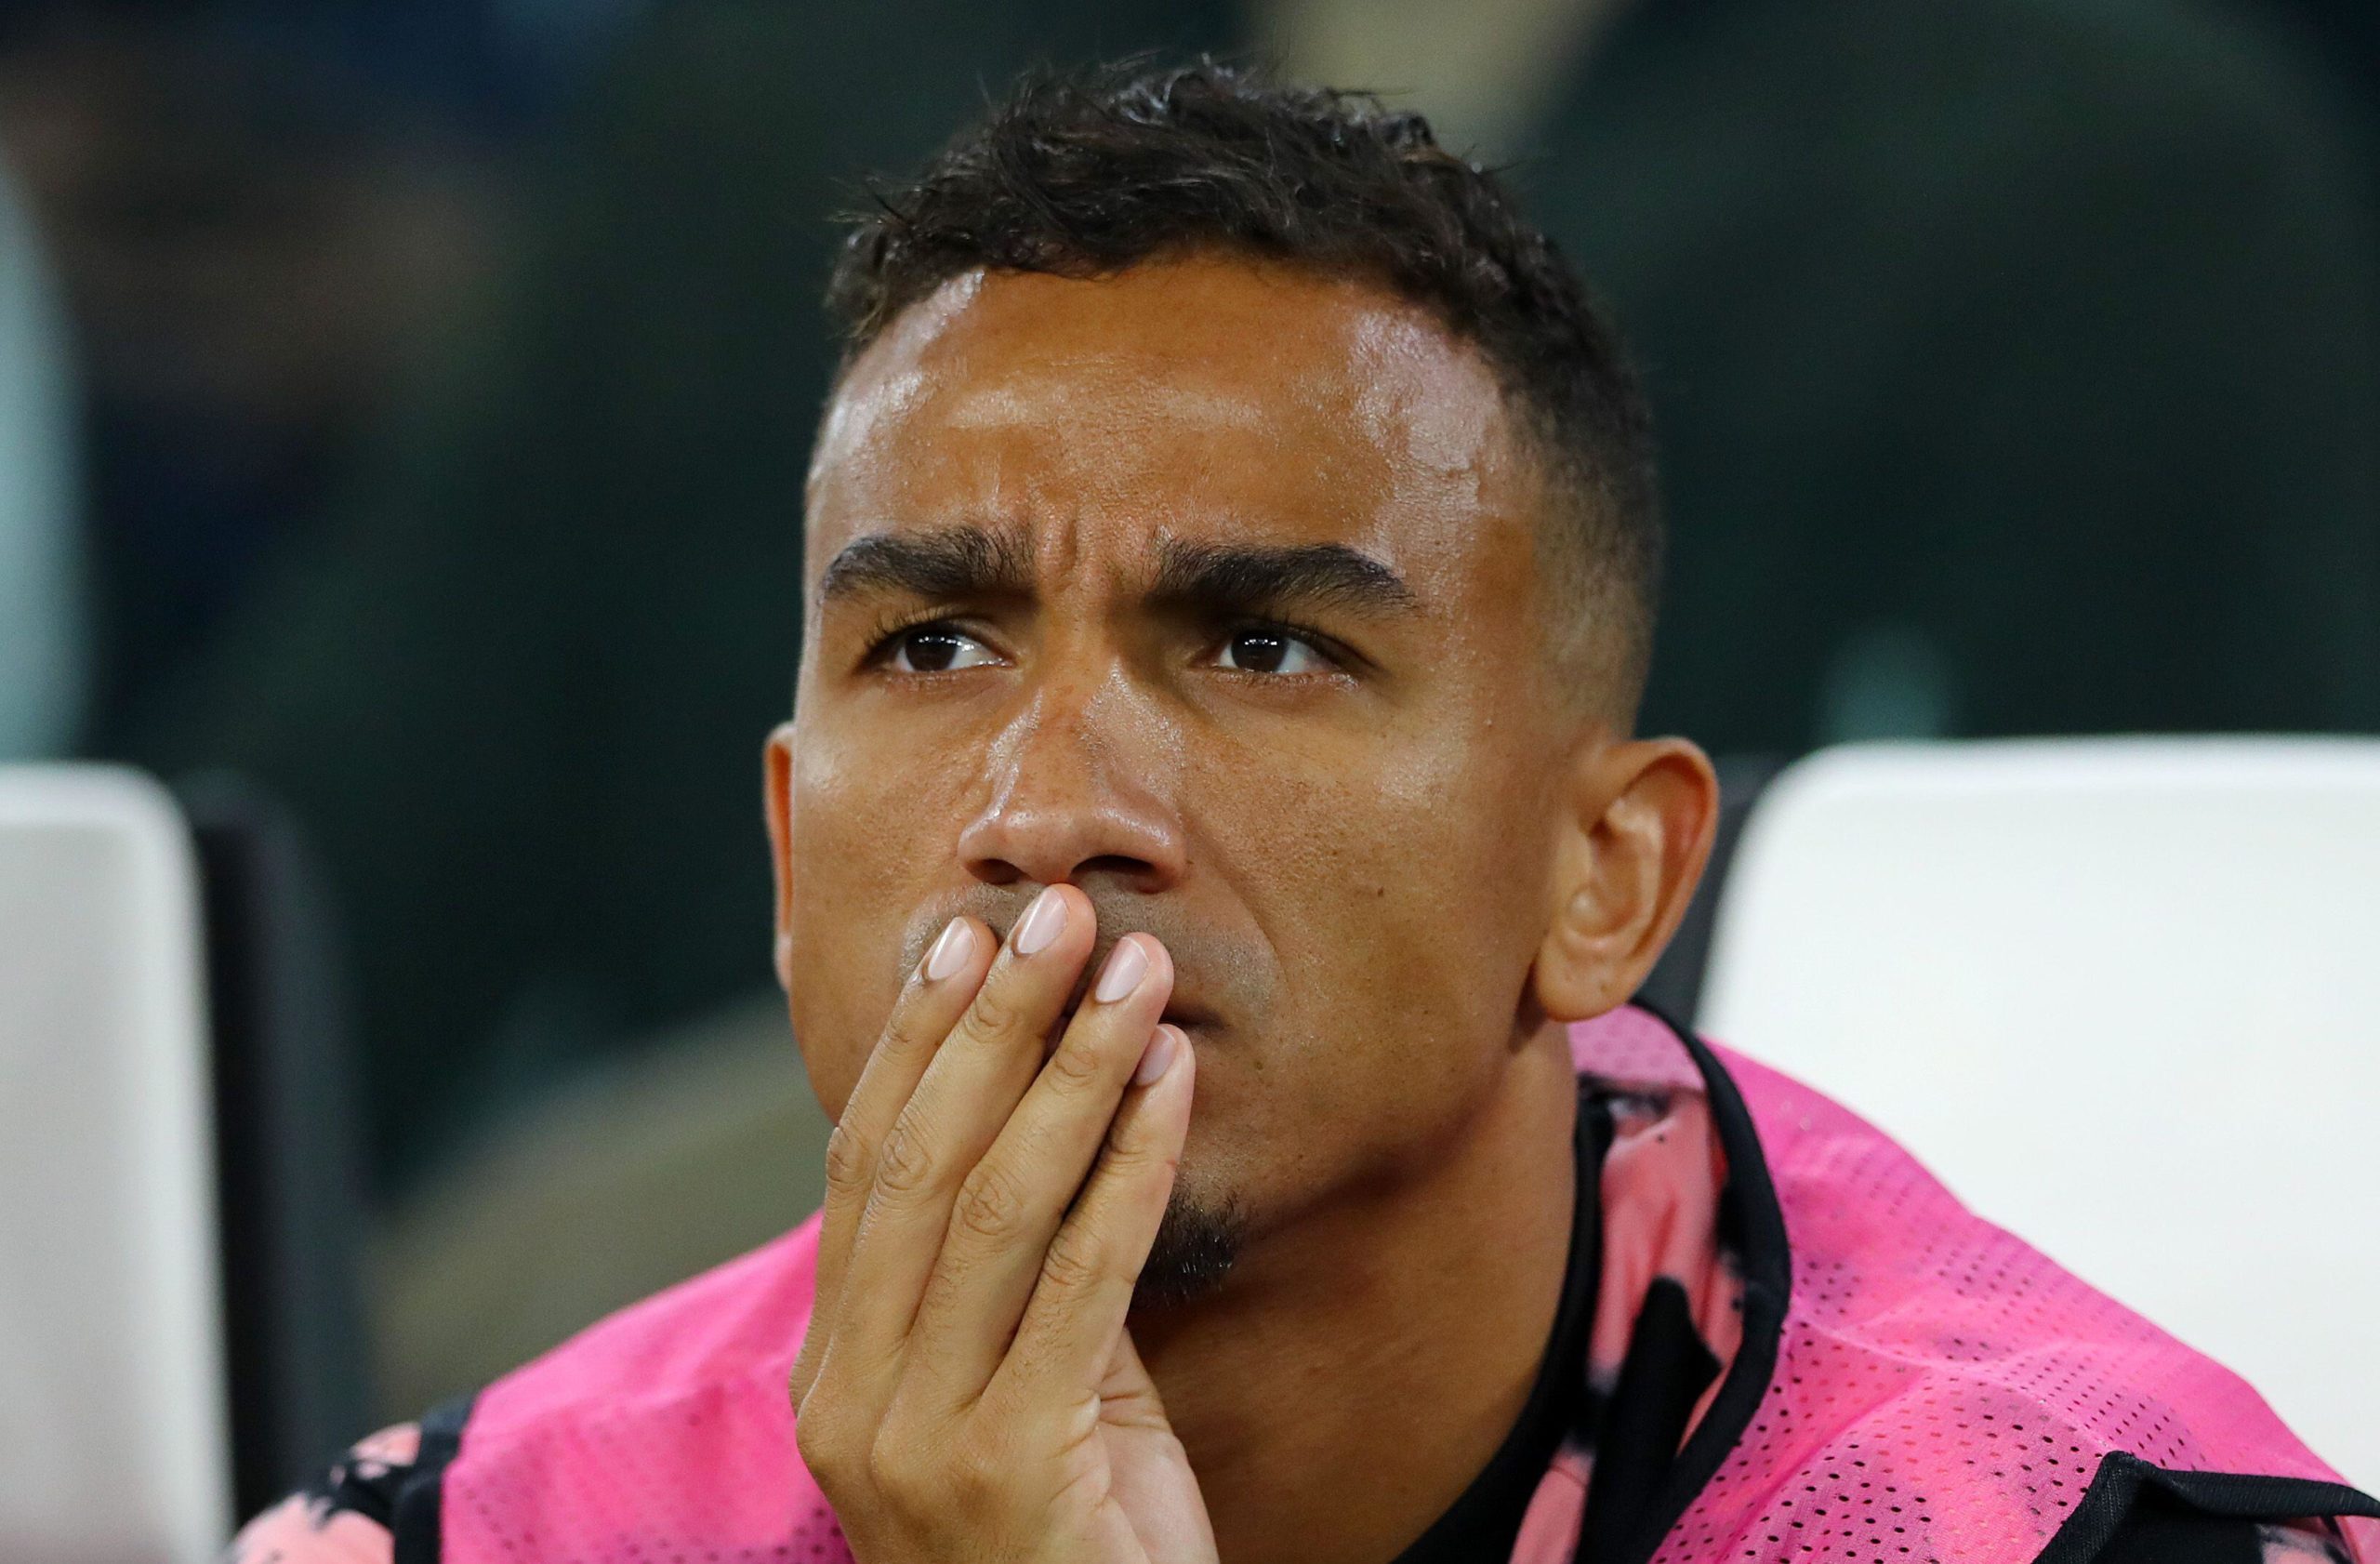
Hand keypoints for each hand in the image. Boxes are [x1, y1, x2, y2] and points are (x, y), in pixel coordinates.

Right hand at [788, 884, 1216, 1563]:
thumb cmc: (1077, 1541)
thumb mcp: (1031, 1392)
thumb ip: (1021, 1275)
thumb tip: (1053, 1104)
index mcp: (837, 1371)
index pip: (862, 1171)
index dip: (912, 1047)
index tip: (958, 939)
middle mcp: (850, 1399)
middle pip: (916, 1165)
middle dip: (989, 1026)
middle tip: (1051, 915)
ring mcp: (913, 1439)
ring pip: (990, 1206)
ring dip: (1071, 1072)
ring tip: (1131, 974)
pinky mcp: (1003, 1467)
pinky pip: (1080, 1282)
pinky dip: (1129, 1169)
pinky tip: (1171, 1088)